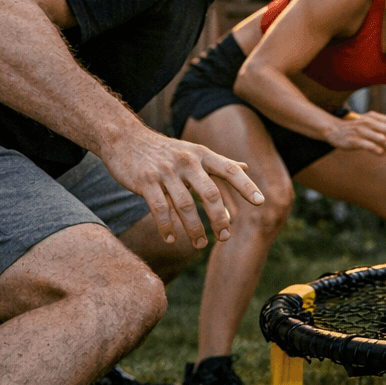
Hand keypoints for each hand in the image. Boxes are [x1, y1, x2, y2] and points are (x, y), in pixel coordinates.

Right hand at [101, 127, 262, 249]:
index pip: (230, 171)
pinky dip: (167, 227)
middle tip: (225, 237)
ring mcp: (166, 172)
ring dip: (194, 229)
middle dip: (219, 219)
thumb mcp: (195, 152)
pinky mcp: (145, 182)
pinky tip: (171, 239)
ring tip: (200, 245)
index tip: (261, 202)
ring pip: (185, 206)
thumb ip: (220, 162)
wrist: (125, 139)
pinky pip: (159, 209)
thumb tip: (246, 166)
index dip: (246, 186)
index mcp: (203, 155)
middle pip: (210, 194)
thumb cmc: (166, 150)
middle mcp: (187, 162)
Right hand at [325, 110, 385, 153]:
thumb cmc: (355, 129)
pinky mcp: (355, 141)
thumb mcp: (368, 123)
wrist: (333, 130)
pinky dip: (379, 151)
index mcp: (373, 117)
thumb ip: (382, 128)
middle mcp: (368, 122)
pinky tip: (381, 154)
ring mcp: (361, 131)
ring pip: (382, 139)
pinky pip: (371, 146)